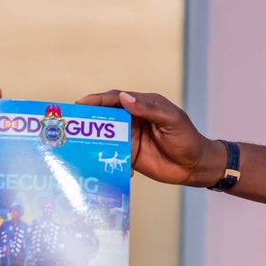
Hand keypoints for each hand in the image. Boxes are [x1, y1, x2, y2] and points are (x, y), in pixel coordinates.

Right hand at [78, 91, 224, 187]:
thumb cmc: (187, 138)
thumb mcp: (171, 120)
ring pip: (106, 136)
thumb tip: (124, 99)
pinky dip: (104, 158)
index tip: (80, 104)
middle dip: (89, 119)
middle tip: (71, 123)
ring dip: (93, 139)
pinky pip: (112, 154)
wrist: (195, 166)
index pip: (116, 99)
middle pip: (106, 116)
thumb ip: (148, 110)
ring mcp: (130, 138)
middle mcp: (133, 119)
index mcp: (143, 105)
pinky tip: (96, 162)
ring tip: (76, 144)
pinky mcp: (130, 155)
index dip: (97, 100)